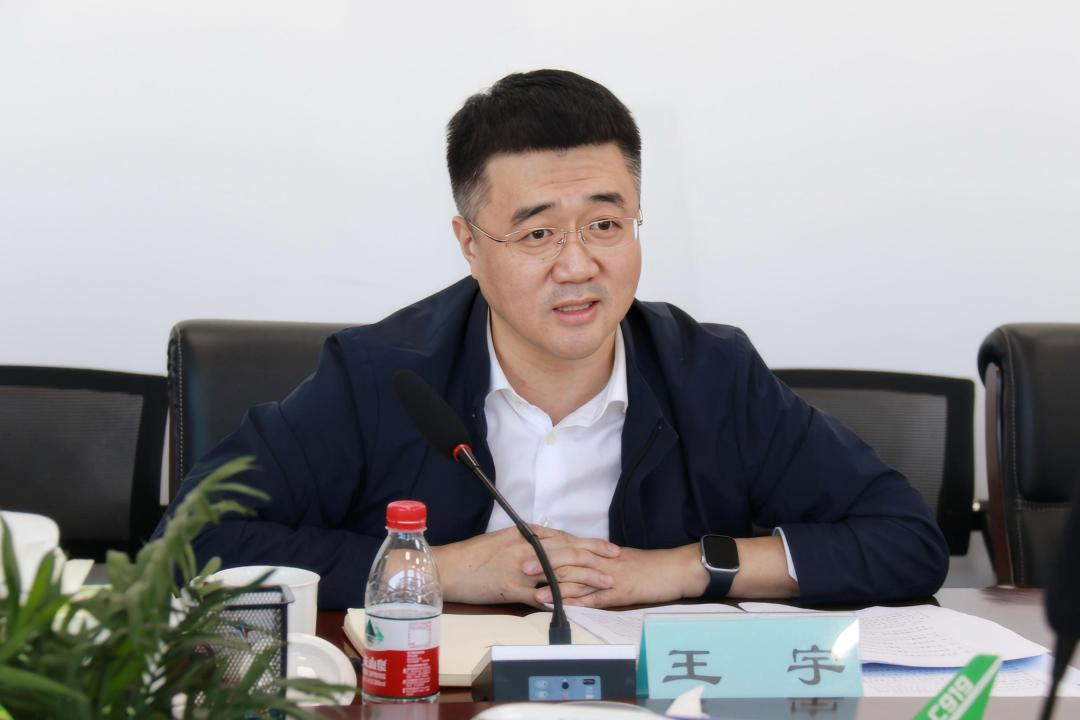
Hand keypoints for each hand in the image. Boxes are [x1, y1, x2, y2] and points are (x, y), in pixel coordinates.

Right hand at [432, 526, 619, 605]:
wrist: (449, 568)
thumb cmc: (473, 555)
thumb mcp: (502, 537)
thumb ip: (526, 538)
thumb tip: (545, 537)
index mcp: (524, 535)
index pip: (564, 538)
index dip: (589, 543)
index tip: (608, 548)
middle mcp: (526, 549)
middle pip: (568, 553)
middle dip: (595, 559)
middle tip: (615, 565)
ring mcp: (519, 570)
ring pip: (560, 572)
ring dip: (586, 579)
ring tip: (606, 584)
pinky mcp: (511, 589)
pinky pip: (540, 596)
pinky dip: (559, 600)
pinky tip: (577, 604)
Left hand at [527, 537, 798, 607]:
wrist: (675, 570)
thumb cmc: (646, 567)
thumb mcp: (615, 562)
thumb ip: (593, 562)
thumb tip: (570, 565)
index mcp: (597, 551)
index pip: (565, 544)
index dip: (542, 544)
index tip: (519, 545)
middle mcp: (600, 560)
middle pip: (566, 556)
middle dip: (540, 560)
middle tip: (516, 564)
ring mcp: (609, 575)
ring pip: (577, 575)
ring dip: (553, 580)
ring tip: (531, 585)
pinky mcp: (620, 591)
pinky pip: (596, 596)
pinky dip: (578, 599)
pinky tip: (563, 603)